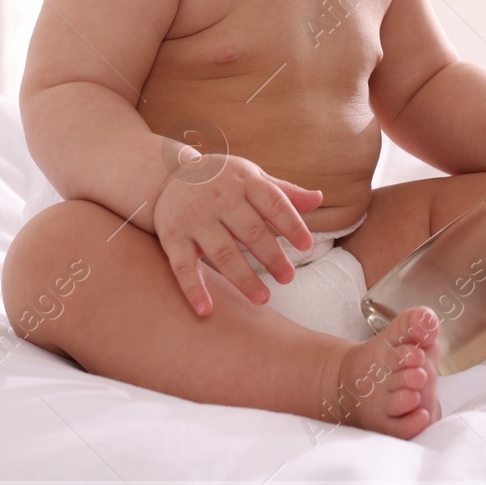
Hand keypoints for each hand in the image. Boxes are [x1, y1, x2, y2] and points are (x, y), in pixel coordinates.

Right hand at [151, 149, 323, 315]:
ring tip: (263, 299)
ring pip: (221, 252)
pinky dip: (194, 289)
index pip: (273, 202)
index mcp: (244, 182)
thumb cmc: (222, 181)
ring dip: (243, 278)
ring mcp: (194, 219)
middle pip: (250, 230)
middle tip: (288, 278)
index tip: (307, 245)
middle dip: (271, 256)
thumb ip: (283, 192)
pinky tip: (206, 310)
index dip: (291, 224)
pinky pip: (183, 266)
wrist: (167, 175)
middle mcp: (219, 199)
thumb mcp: (252, 178)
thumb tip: (318, 198)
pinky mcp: (173, 237)